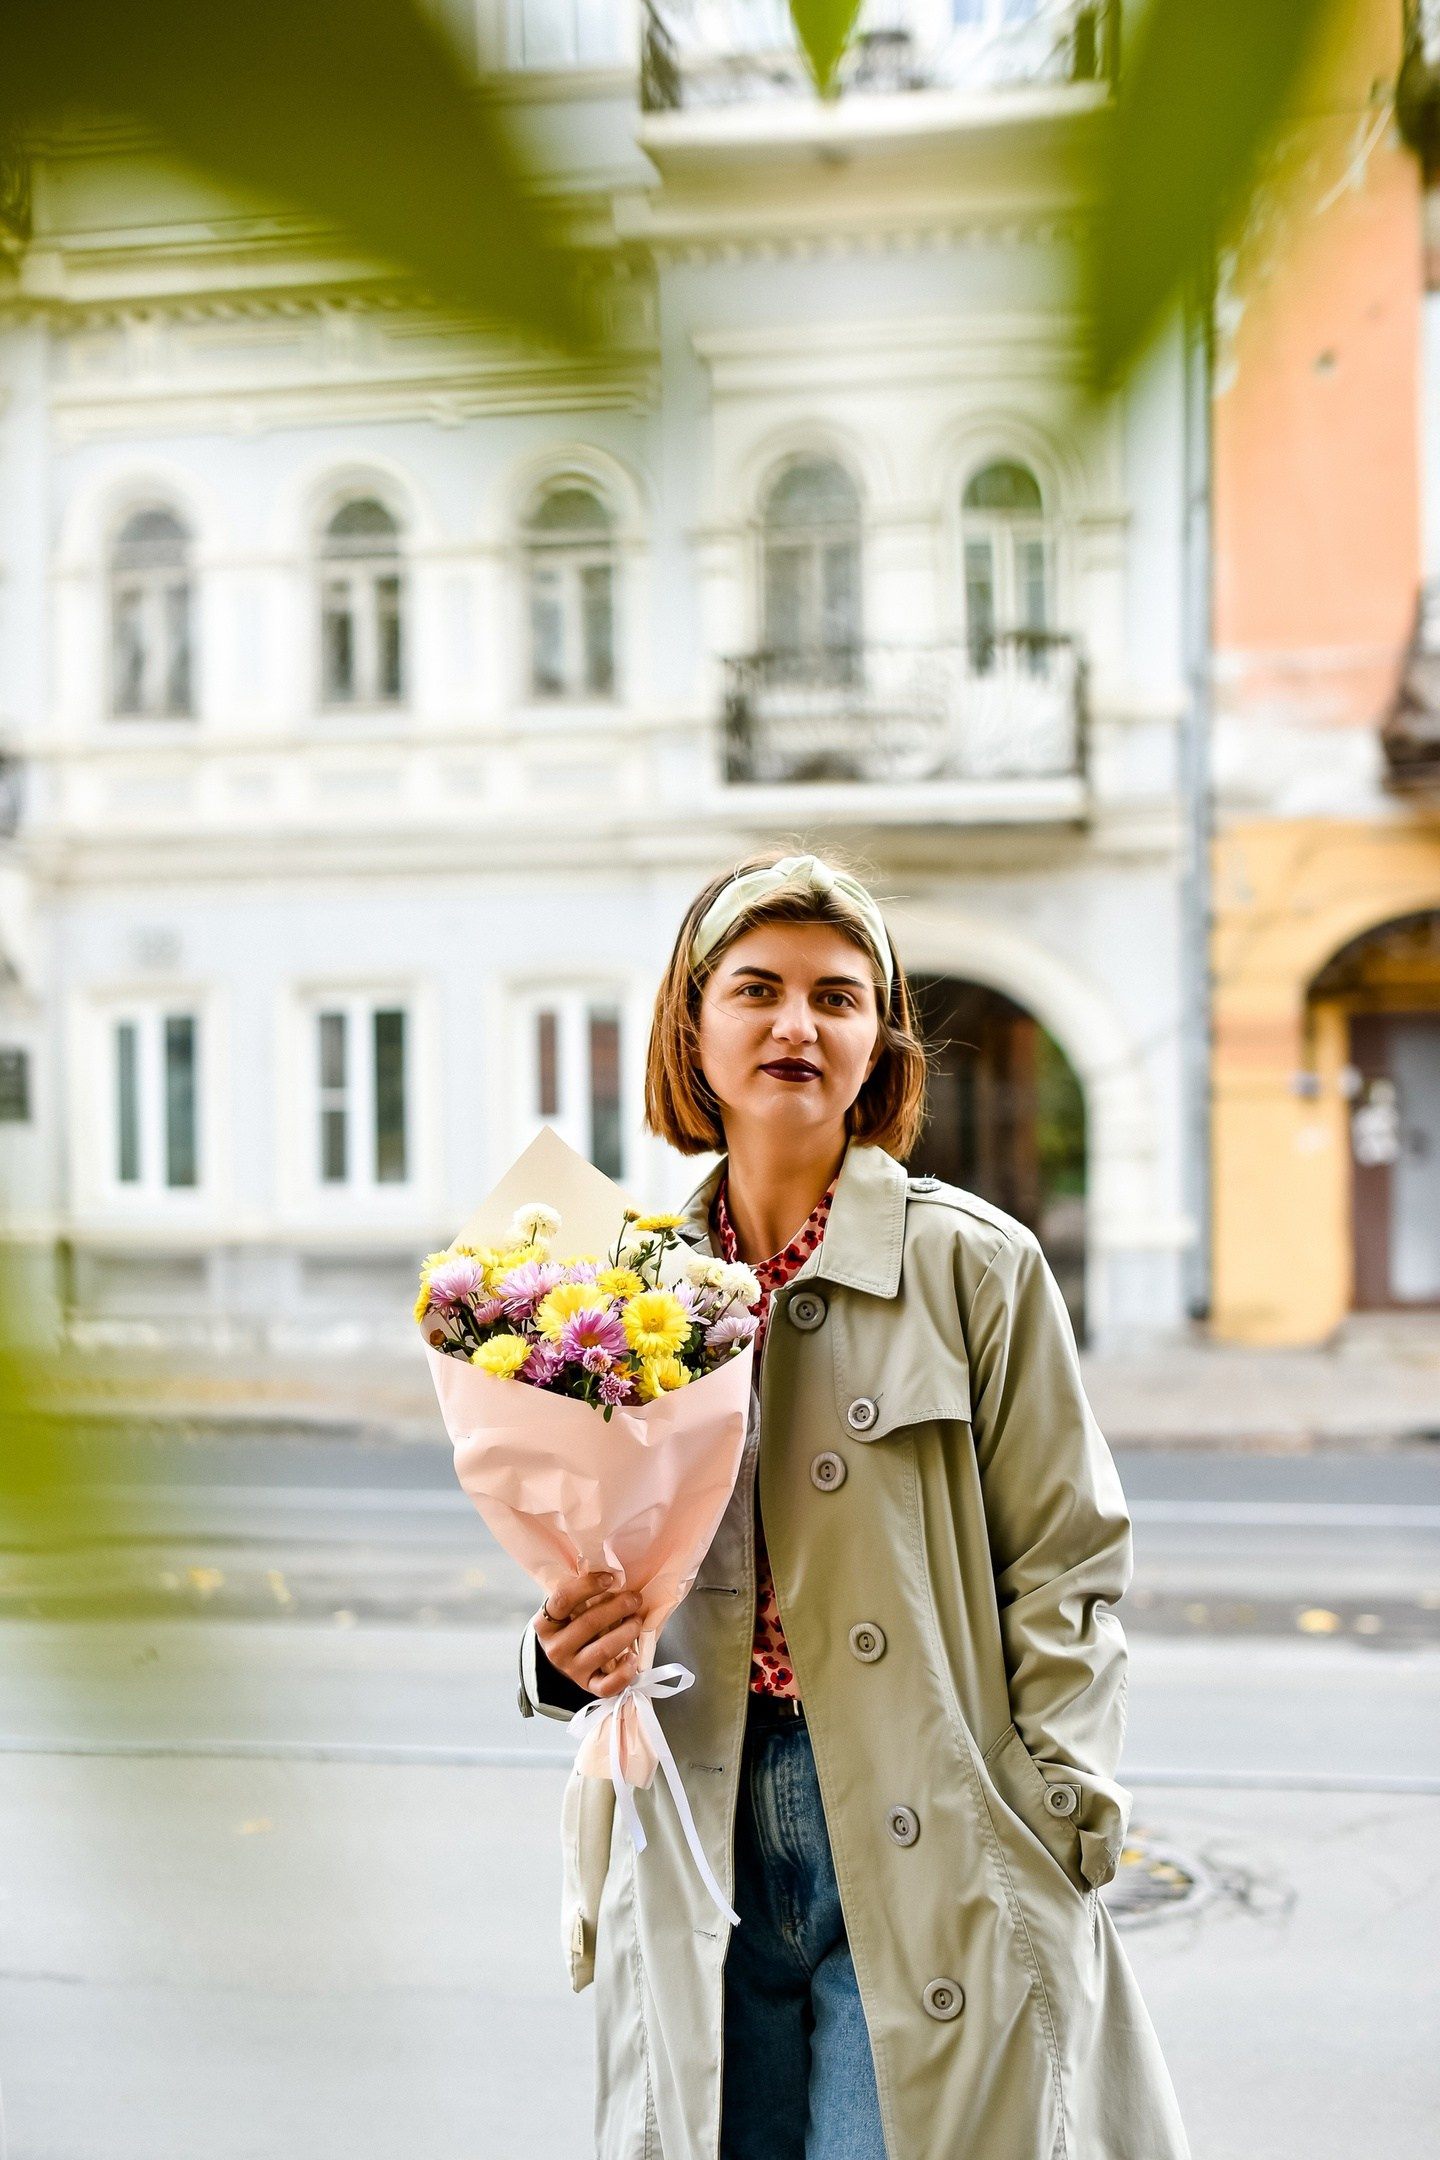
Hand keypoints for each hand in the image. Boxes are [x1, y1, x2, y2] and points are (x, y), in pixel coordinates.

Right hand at [537, 1571, 642, 1698]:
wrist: (567, 1657)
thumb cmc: (573, 1624)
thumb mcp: (569, 1609)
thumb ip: (582, 1594)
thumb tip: (613, 1575)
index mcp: (545, 1624)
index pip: (563, 1600)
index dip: (587, 1586)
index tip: (610, 1579)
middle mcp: (554, 1648)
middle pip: (588, 1624)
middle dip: (618, 1608)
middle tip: (635, 1599)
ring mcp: (571, 1669)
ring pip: (602, 1651)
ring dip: (626, 1633)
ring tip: (637, 1621)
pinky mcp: (588, 1686)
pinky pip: (607, 1686)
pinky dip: (624, 1673)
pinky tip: (633, 1657)